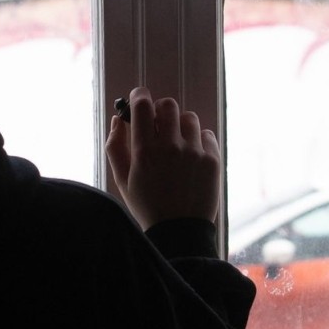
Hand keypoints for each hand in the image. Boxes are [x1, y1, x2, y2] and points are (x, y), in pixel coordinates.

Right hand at [105, 85, 220, 229]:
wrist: (179, 232)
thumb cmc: (147, 206)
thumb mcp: (122, 179)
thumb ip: (116, 146)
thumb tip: (119, 119)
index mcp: (145, 151)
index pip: (143, 105)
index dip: (139, 97)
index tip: (139, 100)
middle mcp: (171, 147)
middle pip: (168, 105)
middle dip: (160, 111)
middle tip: (158, 125)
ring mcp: (194, 152)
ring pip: (189, 117)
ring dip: (180, 125)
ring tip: (177, 143)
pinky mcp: (212, 160)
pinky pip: (206, 134)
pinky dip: (198, 140)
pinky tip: (190, 156)